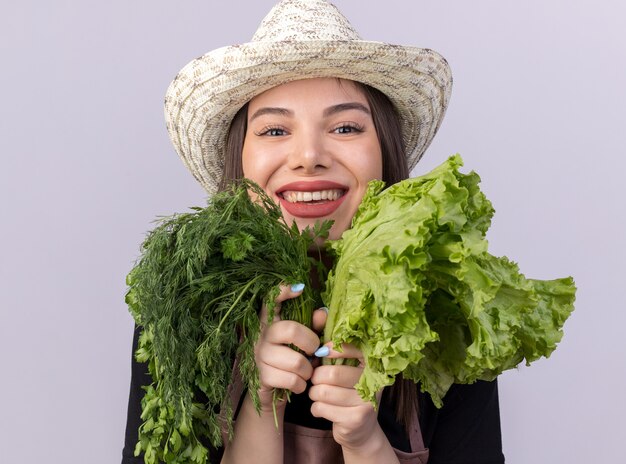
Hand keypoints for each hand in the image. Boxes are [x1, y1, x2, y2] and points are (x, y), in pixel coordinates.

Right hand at [253, 284, 323, 410]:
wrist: (271, 391)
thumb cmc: (292, 359)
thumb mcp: (304, 341)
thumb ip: (314, 326)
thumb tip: (323, 313)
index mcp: (272, 320)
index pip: (271, 299)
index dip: (284, 291)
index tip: (300, 289)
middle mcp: (262, 334)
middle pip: (292, 330)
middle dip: (311, 344)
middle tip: (314, 352)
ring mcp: (260, 354)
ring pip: (297, 362)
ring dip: (309, 371)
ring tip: (306, 371)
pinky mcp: (262, 375)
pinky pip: (292, 380)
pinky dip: (301, 385)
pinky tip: (298, 383)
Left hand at [308, 339, 383, 451]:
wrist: (362, 431)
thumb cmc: (349, 393)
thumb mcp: (349, 371)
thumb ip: (337, 353)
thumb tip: (317, 335)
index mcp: (373, 364)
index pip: (353, 348)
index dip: (333, 348)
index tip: (321, 352)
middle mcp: (374, 382)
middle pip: (332, 374)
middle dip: (316, 377)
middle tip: (316, 380)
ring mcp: (366, 402)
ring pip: (323, 392)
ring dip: (314, 394)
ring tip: (318, 395)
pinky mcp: (355, 419)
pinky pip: (321, 408)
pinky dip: (316, 409)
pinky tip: (322, 410)